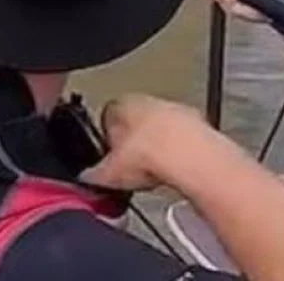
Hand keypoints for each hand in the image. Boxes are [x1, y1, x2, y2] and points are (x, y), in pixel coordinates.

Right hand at [79, 93, 212, 191]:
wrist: (186, 156)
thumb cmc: (148, 152)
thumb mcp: (106, 173)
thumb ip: (92, 176)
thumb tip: (86, 183)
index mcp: (120, 103)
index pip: (105, 119)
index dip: (105, 143)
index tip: (107, 161)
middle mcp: (148, 101)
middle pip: (134, 124)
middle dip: (133, 146)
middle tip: (130, 171)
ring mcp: (174, 112)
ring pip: (159, 133)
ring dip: (156, 151)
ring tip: (152, 176)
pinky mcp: (197, 126)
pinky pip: (181, 143)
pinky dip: (177, 157)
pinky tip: (172, 174)